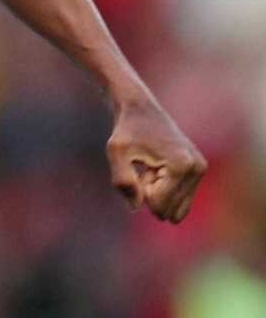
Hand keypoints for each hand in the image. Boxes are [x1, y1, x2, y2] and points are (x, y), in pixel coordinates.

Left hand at [107, 93, 206, 222]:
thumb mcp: (116, 152)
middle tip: (145, 168)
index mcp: (181, 166)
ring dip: (157, 190)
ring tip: (150, 166)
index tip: (138, 168)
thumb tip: (137, 207)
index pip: (159, 205)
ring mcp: (201, 169)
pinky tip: (156, 167)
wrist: (140, 108)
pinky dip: (163, 187)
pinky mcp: (199, 169)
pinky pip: (181, 198)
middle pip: (171, 209)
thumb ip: (123, 181)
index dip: (140, 192)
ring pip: (177, 206)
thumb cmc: (126, 130)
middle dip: (151, 194)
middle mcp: (197, 168)